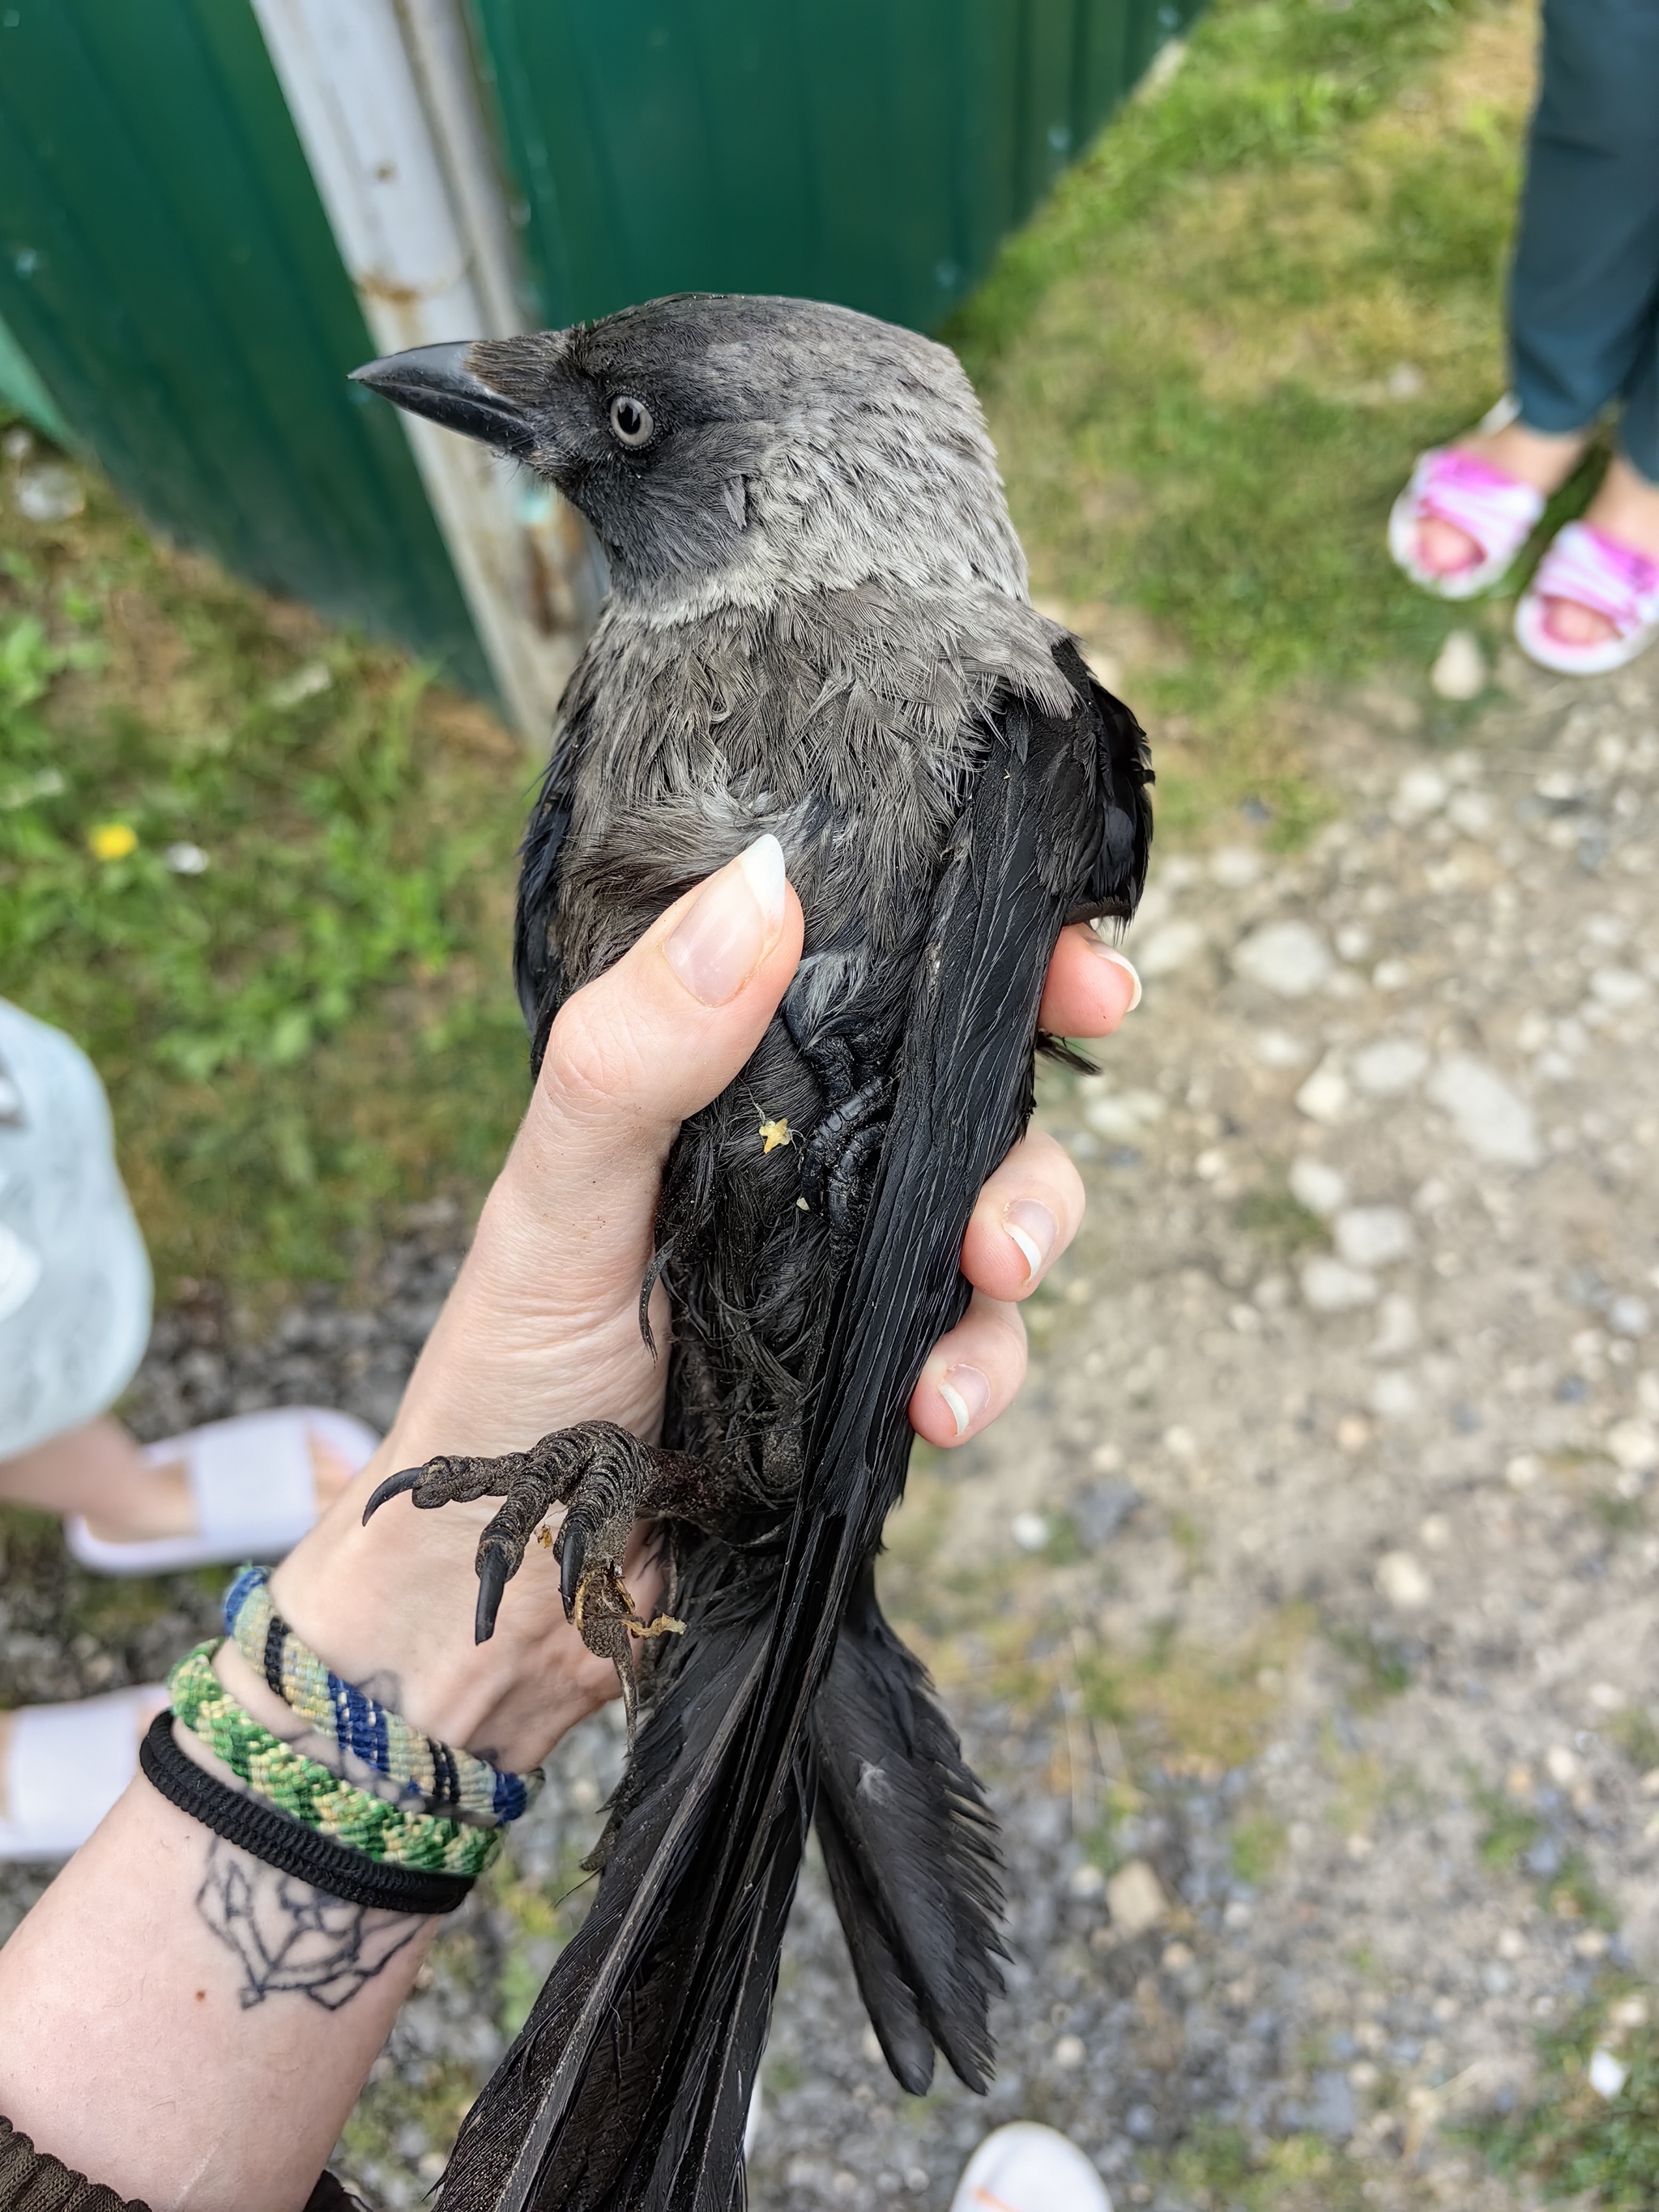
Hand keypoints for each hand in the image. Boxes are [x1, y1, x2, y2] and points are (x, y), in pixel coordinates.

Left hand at [265, 847, 1139, 1772]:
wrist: (512, 1583)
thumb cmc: (505, 1373)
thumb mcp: (553, 1200)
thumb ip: (634, 1053)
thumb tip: (765, 883)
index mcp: (728, 1084)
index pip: (876, 984)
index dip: (987, 956)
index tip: (1072, 961)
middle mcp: (806, 1165)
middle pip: (969, 1102)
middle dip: (1033, 1108)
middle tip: (1058, 1130)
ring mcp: (849, 1275)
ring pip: (995, 1221)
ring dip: (1026, 1233)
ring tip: (995, 1274)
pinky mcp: (873, 1382)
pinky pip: (973, 1351)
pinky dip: (983, 1371)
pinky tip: (936, 1410)